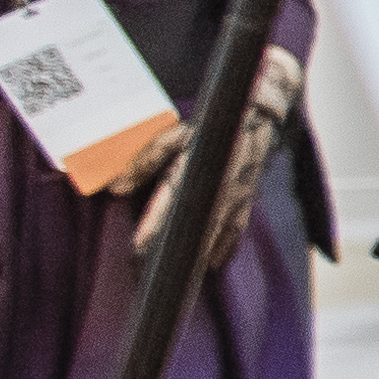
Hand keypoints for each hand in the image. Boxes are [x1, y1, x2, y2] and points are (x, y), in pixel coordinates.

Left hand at [130, 48, 298, 277]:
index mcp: (204, 161)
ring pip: (220, 229)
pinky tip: (214, 261)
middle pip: (199, 224)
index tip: (140, 247)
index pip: (175, 199)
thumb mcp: (174, 130)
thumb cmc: (213, 116)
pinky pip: (237, 224)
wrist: (263, 103)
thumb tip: (116, 187)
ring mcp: (240, 189)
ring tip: (184, 276)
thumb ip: (146, 158)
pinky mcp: (248, 192)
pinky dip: (225, 244)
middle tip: (156, 275)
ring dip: (201, 253)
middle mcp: (224, 179)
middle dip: (177, 250)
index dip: (157, 224)